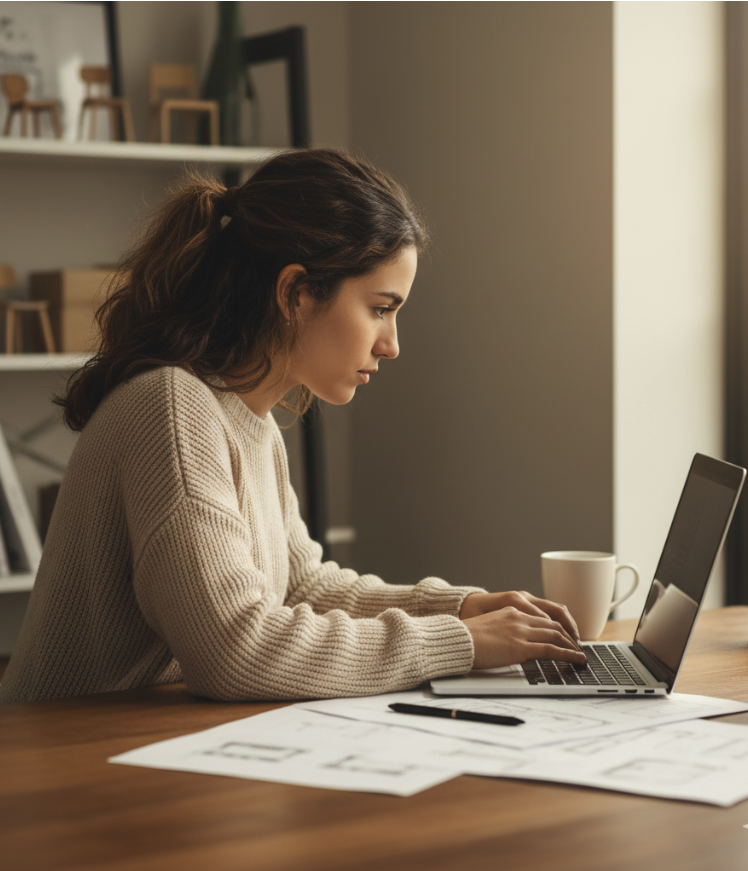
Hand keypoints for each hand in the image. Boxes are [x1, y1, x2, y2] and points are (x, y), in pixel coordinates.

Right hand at [459, 591, 585, 669]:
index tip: (565, 638)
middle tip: (577, 647)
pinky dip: (568, 655)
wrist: (456, 641)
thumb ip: (504, 632)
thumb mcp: (489, 628)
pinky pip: (551, 650)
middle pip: (553, 625)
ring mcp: (520, 631)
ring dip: (572, 646)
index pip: (542, 618)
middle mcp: (519, 618)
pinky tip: (577, 660)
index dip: (557, 628)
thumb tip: (512, 645)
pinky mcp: (520, 647)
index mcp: (511, 611)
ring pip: (556, 636)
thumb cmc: (466, 639)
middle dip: (569, 637)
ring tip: (581, 655)